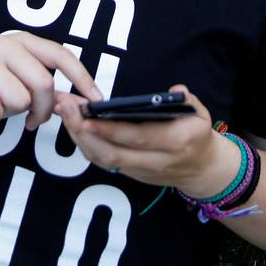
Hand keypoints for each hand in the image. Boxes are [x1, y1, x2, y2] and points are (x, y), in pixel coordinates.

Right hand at [0, 32, 102, 130]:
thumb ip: (54, 95)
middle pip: (43, 83)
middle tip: (32, 119)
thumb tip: (86, 104)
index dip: (82, 78)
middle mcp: (5, 44)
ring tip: (0, 105)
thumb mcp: (23, 87)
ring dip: (12, 112)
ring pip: (19, 99)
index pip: (61, 55)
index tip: (96, 101)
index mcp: (23, 42)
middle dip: (42, 110)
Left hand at [56, 84, 239, 192]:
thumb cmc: (197, 134)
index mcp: (175, 142)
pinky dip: (86, 144)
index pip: (137, 137)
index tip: (86, 115)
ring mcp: (141, 171)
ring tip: (64, 112)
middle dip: (84, 130)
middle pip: (113, 152)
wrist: (202, 169)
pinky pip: (103, 162)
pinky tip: (73, 124)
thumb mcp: (201, 114)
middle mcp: (155, 161)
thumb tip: (175, 90)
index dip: (110, 129)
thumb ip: (188, 100)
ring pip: (103, 160)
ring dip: (79, 137)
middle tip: (64, 107)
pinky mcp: (130, 175)